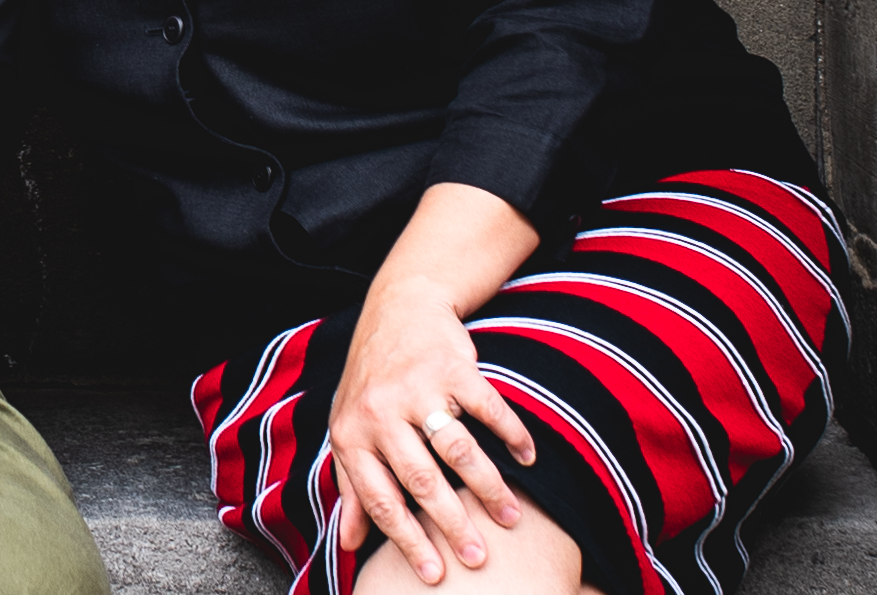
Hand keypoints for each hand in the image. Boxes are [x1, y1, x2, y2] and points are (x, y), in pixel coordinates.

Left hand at [327, 275, 538, 584]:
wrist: (396, 309)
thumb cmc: (371, 382)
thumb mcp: (349, 429)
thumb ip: (351, 487)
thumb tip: (349, 544)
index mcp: (352, 433)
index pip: (379, 498)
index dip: (406, 539)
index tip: (434, 574)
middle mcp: (380, 411)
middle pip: (421, 480)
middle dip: (453, 525)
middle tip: (479, 558)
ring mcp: (417, 387)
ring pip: (458, 450)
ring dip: (489, 488)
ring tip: (511, 518)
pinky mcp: (452, 367)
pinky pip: (489, 409)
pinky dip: (512, 436)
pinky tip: (528, 459)